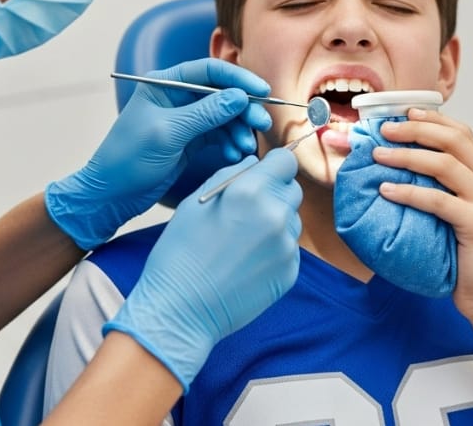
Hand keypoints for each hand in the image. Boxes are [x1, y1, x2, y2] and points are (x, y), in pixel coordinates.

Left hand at [46, 58, 272, 249]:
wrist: (112, 194)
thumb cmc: (128, 158)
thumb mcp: (168, 133)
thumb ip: (205, 114)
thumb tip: (239, 97)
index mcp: (165, 84)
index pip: (209, 70)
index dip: (238, 78)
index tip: (261, 90)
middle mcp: (177, 96)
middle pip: (222, 93)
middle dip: (244, 108)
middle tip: (262, 123)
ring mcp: (186, 118)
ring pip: (224, 115)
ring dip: (239, 129)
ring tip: (247, 147)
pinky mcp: (191, 139)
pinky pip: (219, 135)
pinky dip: (230, 143)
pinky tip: (235, 155)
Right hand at [103, 149, 302, 390]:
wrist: (181, 310)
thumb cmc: (180, 254)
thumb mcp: (196, 203)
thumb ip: (230, 176)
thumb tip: (255, 164)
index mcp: (250, 192)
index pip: (286, 161)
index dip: (273, 167)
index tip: (262, 176)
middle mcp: (276, 215)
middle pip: (292, 190)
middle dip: (274, 194)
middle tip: (246, 212)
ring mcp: (286, 247)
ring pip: (292, 220)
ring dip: (275, 223)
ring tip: (242, 242)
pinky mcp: (290, 272)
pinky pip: (289, 249)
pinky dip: (274, 250)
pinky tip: (247, 262)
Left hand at [372, 108, 472, 322]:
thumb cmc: (467, 261)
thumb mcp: (455, 218)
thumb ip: (439, 194)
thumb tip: (394, 175)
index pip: (462, 134)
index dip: (432, 119)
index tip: (402, 112)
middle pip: (455, 140)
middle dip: (417, 128)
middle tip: (385, 129)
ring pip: (446, 164)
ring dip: (407, 155)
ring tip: (378, 155)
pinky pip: (439, 201)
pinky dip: (410, 192)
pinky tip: (387, 190)